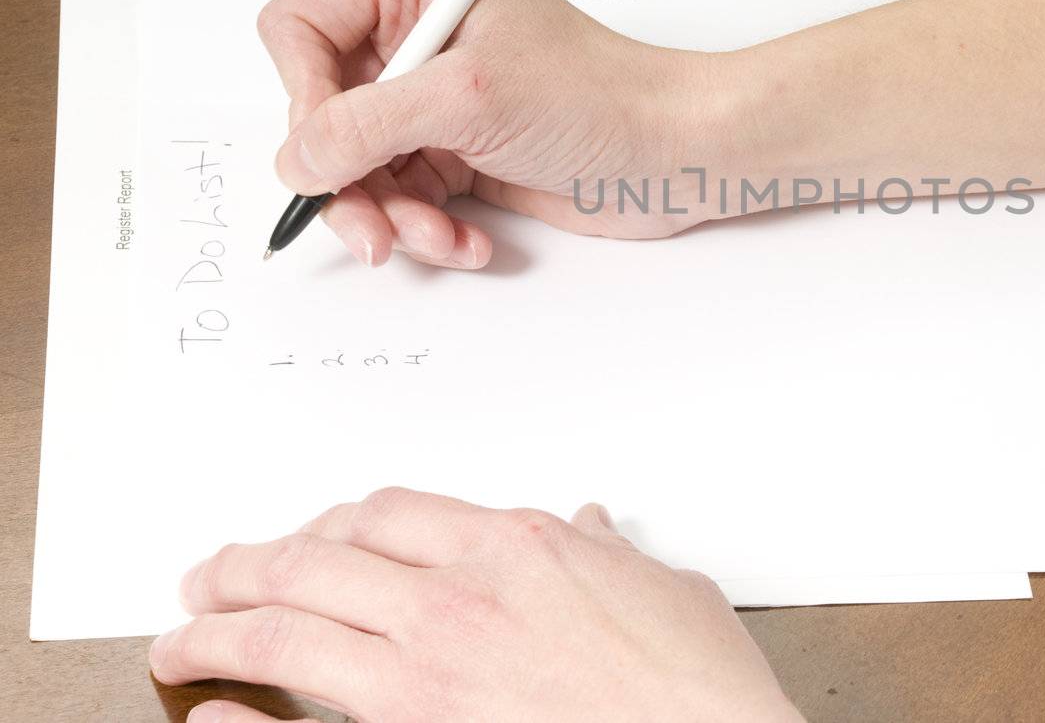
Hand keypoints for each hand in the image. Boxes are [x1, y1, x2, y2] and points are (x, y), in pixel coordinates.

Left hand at [148, 488, 798, 722]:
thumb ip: (609, 553)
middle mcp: (456, 598)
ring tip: (180, 633)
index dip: (335, 520)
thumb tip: (590, 527)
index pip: (390, 512)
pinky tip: (205, 717)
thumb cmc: (694, 686)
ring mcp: (427, 674)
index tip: (314, 534)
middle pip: (317, 558)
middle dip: (248, 563)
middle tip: (211, 574)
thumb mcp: (664, 589)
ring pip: (289, 628)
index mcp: (514, 548)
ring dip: (217, 625)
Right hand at [258, 0, 729, 267]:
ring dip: (392, 217)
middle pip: (321, 114)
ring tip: (440, 238)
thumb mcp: (467, 99)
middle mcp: (416, 37)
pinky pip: (403, 201)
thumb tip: (295, 159)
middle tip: (374, 230)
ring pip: (359, 169)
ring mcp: (435, 100)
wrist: (675, 152)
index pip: (299, 30)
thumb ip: (366, 125)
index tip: (329, 150)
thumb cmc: (600, 95)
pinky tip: (468, 239)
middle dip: (349, 180)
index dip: (303, 96)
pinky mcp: (458, 152)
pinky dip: (427, 230)